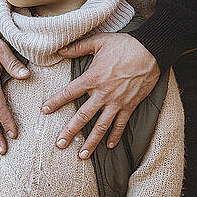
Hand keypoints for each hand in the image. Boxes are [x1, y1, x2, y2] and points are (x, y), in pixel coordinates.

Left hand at [42, 33, 159, 158]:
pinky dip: (115, 136)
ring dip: (91, 142)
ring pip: (101, 126)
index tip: (45, 111)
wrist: (151, 51)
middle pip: (83, 116)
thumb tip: (58, 50)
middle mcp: (103, 93)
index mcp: (92, 78)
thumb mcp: (98, 42)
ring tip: (82, 155)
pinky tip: (109, 146)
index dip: (55, 102)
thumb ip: (77, 47)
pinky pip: (121, 124)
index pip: (69, 93)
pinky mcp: (130, 105)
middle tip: (60, 144)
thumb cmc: (124, 44)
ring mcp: (117, 102)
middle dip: (70, 132)